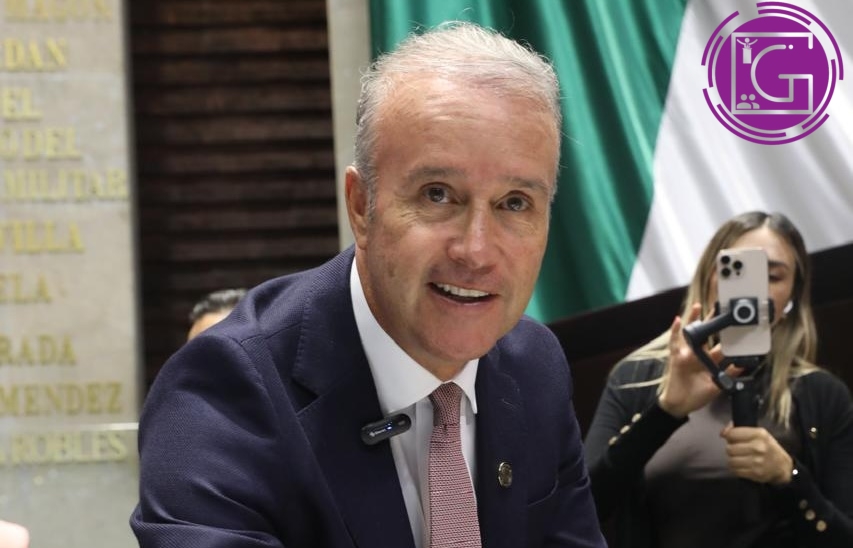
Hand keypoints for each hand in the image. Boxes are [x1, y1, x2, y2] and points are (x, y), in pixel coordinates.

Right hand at [658, 303, 730, 417]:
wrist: (680, 405)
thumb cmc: (697, 396)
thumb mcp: (717, 386)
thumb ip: (729, 375)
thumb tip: (743, 364)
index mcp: (709, 361)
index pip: (721, 345)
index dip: (729, 337)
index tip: (738, 327)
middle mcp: (699, 354)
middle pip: (707, 335)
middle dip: (714, 322)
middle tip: (722, 308)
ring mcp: (687, 354)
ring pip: (691, 333)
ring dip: (693, 320)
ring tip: (699, 307)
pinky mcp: (677, 356)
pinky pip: (674, 342)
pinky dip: (675, 331)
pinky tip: (677, 320)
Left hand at [720, 424, 793, 483]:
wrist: (782, 466)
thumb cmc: (767, 447)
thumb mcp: (758, 433)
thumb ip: (739, 429)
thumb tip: (723, 432)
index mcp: (759, 434)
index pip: (732, 434)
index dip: (728, 435)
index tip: (730, 437)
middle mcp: (758, 447)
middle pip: (730, 448)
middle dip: (731, 449)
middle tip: (737, 450)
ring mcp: (757, 461)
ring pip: (731, 461)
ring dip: (732, 460)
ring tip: (739, 458)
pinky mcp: (755, 473)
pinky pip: (736, 471)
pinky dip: (736, 469)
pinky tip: (742, 466)